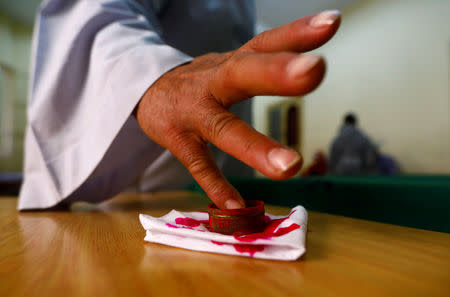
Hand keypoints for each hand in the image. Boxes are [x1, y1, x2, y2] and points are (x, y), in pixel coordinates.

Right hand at [136, 10, 340, 208]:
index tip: (333, 22)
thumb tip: (317, 54)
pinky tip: (236, 206)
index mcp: (231, 63)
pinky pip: (198, 165)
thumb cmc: (202, 81)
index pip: (266, 42)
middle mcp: (213, 81)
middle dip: (277, 73)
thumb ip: (268, 60)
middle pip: (243, 72)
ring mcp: (193, 112)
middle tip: (315, 69)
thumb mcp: (231, 64)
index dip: (297, 33)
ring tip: (291, 167)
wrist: (146, 89)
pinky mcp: (177, 139)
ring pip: (223, 127)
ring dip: (255, 147)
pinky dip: (216, 186)